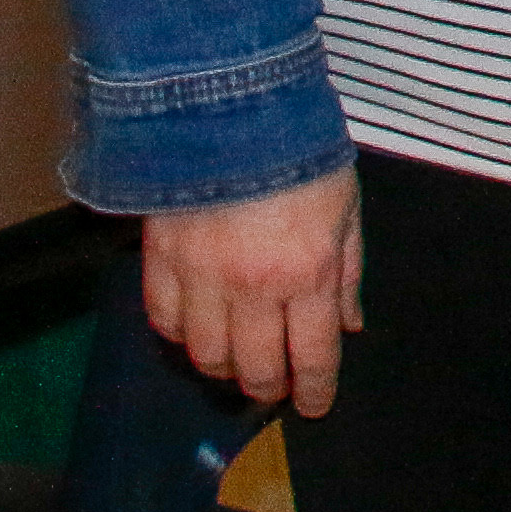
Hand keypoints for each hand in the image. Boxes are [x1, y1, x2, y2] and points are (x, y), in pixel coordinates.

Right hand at [146, 167, 362, 414]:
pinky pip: (164, 321)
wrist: (231, 104)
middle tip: (272, 388)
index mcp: (308, 272)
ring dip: (223, 368)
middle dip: (268, 388)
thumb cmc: (301, 152)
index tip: (313, 407)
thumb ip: (347, 274)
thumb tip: (349, 327)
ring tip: (234, 363)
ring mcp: (202, 276)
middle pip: (255, 368)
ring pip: (205, 355)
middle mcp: (254, 286)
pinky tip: (194, 331)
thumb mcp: (346, 209)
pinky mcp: (160, 259)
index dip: (313, 391)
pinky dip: (180, 335)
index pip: (311, 356)